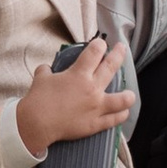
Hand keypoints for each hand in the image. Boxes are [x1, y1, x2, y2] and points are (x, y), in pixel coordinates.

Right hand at [17, 35, 136, 156]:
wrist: (37, 124)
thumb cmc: (38, 99)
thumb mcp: (41, 78)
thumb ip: (47, 71)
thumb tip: (47, 69)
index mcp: (79, 74)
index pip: (94, 52)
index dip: (99, 45)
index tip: (101, 43)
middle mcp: (92, 88)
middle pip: (111, 67)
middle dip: (118, 54)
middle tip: (121, 49)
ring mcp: (96, 106)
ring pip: (122, 99)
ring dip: (128, 95)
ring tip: (130, 94)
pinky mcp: (95, 123)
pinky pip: (114, 119)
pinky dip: (121, 115)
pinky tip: (124, 113)